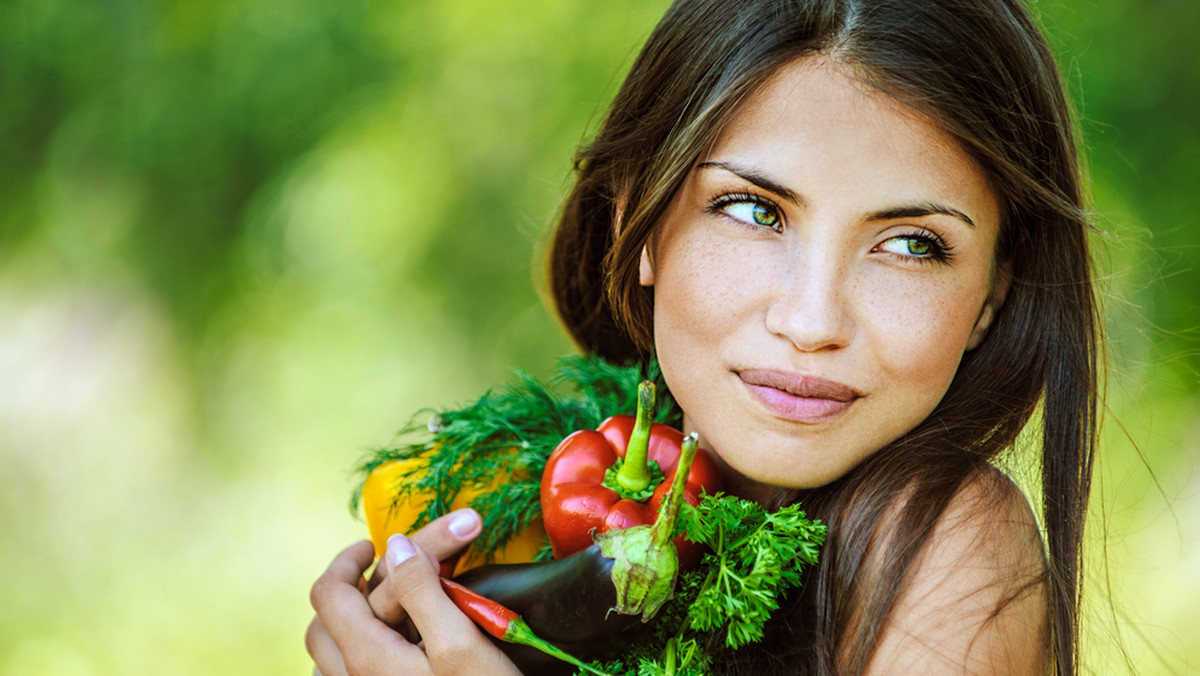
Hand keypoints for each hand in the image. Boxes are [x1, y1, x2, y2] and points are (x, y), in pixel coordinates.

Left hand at [306, 509, 521, 674]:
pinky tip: (387, 652)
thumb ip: (422, 591)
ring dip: (346, 623)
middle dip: (345, 588)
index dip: (346, 560)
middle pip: (321, 624)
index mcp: (367, 657)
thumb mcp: (460, 641)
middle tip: (377, 571)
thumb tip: (395, 544)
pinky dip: (355, 654)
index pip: (329, 594)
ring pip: (328, 656)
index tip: (376, 544)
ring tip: (380, 607)